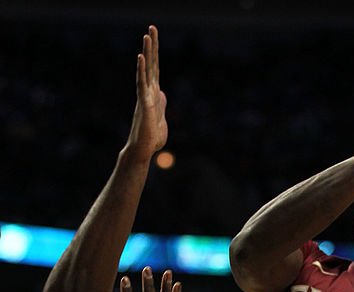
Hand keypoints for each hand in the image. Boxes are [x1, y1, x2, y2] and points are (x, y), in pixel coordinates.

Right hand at [126, 25, 167, 159]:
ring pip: (146, 71)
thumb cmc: (151, 138)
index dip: (155, 54)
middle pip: (151, 65)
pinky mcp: (144, 104)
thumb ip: (161, 104)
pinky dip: (141, 70)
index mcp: (154, 94)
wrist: (143, 151)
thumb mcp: (161, 119)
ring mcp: (145, 96)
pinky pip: (141, 84)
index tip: (155, 37)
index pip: (155, 69)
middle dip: (152, 46)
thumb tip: (161, 94)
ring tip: (147, 35)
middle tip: (152, 27)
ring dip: (147, 53)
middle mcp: (148, 92)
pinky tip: (141, 57)